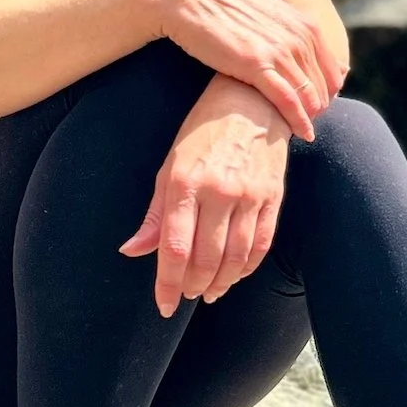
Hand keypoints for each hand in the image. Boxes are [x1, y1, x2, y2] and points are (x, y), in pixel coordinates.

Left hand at [120, 77, 289, 315]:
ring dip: (221, 282)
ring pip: (236, 257)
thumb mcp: (170, 166)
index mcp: (185, 183)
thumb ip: (155, 213)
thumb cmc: (203, 132)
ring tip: (209, 292)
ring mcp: (250, 195)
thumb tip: (133, 251)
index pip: (174, 248)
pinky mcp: (274, 196)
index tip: (164, 307)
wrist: (252, 100)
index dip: (167, 284)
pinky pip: (262, 243)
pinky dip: (248, 266)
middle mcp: (219, 191)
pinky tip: (235, 274)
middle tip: (186, 294)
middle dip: (193, 285)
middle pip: (206, 258)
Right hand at [144, 0, 342, 142]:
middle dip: (318, 109)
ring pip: (310, 96)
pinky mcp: (257, 64)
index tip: (315, 108)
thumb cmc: (223, 8)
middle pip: (324, 87)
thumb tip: (297, 52)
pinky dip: (299, 121)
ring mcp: (279, 50)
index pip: (333, 71)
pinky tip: (302, 134)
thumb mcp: (267, 15)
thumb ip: (288, 32)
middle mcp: (299, 37)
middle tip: (306, 124)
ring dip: (309, 118)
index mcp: (305, 25)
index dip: (328, 94)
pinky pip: (289, 101)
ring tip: (301, 132)